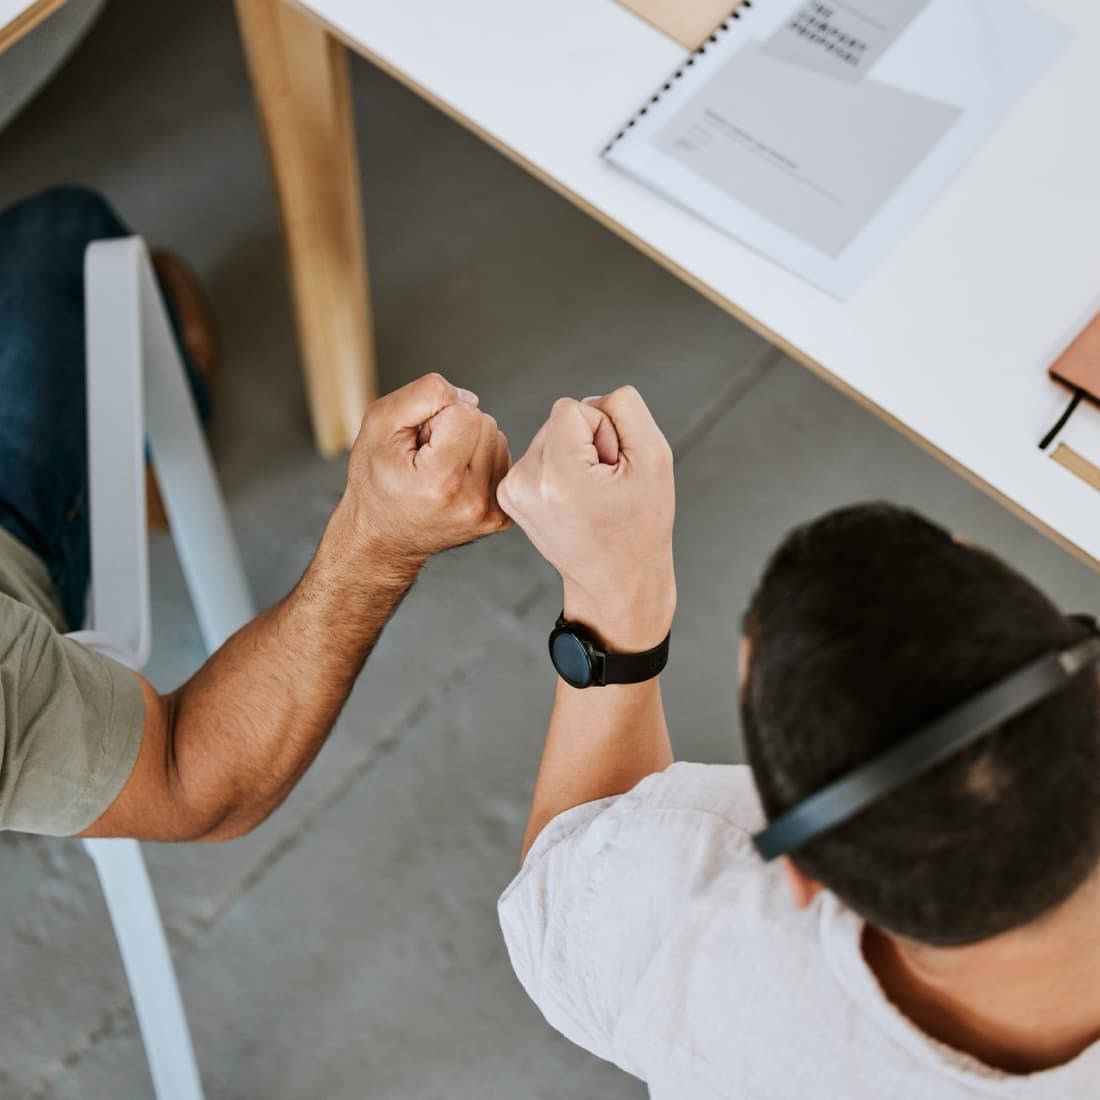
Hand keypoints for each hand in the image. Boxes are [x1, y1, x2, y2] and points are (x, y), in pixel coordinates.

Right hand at [341, 373, 512, 579]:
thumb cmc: (376, 480)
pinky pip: (503, 462)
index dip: (437, 417)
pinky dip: (480, 462)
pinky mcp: (501, 517)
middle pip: (485, 424)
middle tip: (427, 456)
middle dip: (455, 429)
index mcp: (441, 481)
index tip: (418, 443)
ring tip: (439, 468)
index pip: (466, 412)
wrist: (383, 536)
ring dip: (469, 444)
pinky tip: (456, 479)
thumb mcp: (378, 425)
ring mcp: (490, 513)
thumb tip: (468, 398)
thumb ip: (422, 395)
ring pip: (498, 440)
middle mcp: (472, 501)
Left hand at [498, 386, 675, 649]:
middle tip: (604, 486)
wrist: (616, 581)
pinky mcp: (509, 496)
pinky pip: (539, 455)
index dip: (604, 431)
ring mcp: (512, 492)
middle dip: (587, 443)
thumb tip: (590, 401)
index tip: (612, 470)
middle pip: (558, 420)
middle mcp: (525, 483)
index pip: (573, 407)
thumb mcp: (654, 458)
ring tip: (590, 496)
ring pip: (549, 436)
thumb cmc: (641, 525)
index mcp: (558, 475)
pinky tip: (574, 500)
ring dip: (574, 456)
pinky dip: (560, 469)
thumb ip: (624, 409)